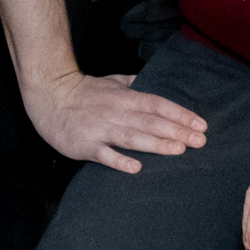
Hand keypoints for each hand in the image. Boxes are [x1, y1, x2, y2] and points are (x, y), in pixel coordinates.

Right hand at [25, 69, 207, 175]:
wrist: (48, 97)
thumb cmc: (83, 91)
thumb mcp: (111, 82)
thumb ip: (133, 84)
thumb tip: (152, 81)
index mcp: (124, 97)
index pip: (158, 104)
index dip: (180, 114)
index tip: (201, 125)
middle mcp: (116, 112)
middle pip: (150, 121)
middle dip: (177, 131)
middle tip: (200, 142)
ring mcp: (100, 129)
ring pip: (132, 137)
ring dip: (155, 143)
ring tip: (178, 150)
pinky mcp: (86, 145)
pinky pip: (104, 154)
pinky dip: (119, 160)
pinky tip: (135, 168)